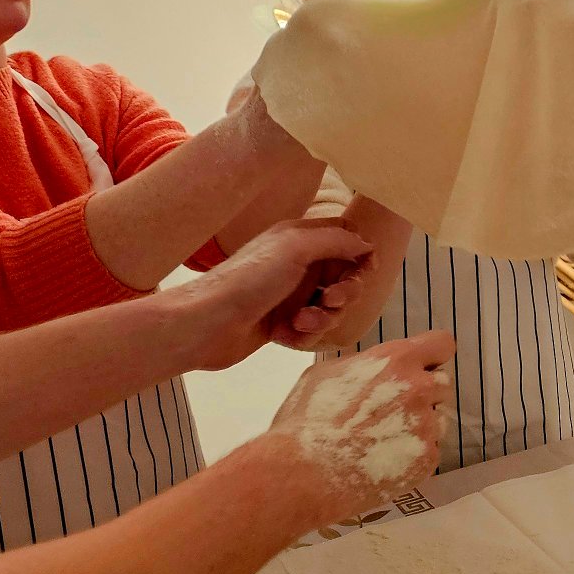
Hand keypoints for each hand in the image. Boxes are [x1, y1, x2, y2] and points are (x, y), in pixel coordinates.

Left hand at [164, 223, 373, 370]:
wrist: (207, 324)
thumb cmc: (250, 279)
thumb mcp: (295, 247)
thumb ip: (336, 240)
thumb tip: (366, 243)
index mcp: (301, 239)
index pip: (346, 240)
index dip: (361, 256)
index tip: (365, 270)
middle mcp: (299, 265)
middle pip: (344, 279)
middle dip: (344, 293)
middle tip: (329, 300)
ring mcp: (290, 296)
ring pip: (330, 310)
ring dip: (322, 319)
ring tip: (300, 322)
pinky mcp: (282, 325)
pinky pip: (311, 332)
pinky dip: (303, 335)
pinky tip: (284, 335)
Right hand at [261, 331, 455, 521]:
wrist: (304, 474)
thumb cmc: (306, 420)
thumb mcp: (326, 373)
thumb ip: (362, 365)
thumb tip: (374, 369)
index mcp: (396, 360)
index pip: (441, 344)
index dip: (431, 356)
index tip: (419, 368)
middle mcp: (419, 388)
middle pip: (441, 384)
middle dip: (423, 394)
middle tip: (392, 412)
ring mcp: (426, 426)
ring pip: (438, 419)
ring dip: (420, 426)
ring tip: (385, 442)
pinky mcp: (427, 459)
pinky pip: (429, 451)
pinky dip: (413, 456)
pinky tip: (385, 461)